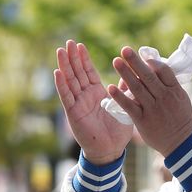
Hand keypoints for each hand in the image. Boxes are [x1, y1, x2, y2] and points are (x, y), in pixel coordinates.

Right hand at [54, 40, 133, 164]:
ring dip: (64, 66)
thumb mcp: (124, 106)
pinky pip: (67, 97)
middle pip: (77, 73)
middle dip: (72, 58)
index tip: (80, 45)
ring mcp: (78, 104)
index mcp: (97, 93)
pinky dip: (62, 85)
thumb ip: (125, 90)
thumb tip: (133, 73)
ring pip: (70, 82)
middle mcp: (85, 97)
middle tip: (68, 42)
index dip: (84, 59)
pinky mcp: (74, 114)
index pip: (88, 72)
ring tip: (60, 51)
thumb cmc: (118, 130)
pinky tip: (57, 73)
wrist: (111, 149)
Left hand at [108, 46, 191, 156]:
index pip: (164, 71)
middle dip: (136, 62)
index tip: (144, 54)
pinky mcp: (143, 121)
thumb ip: (169, 83)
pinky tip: (111, 87)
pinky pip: (130, 106)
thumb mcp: (181, 98)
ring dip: (126, 74)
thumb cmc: (180, 117)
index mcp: (175, 91)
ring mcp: (153, 110)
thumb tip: (155, 65)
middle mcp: (164, 98)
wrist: (181, 143)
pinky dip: (120, 97)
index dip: (153, 62)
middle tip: (125, 50)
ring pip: (138, 89)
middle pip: (149, 77)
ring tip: (116, 61)